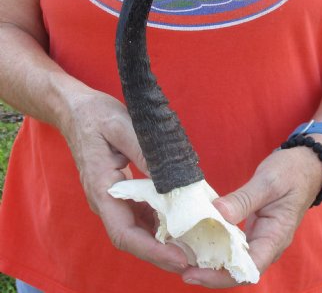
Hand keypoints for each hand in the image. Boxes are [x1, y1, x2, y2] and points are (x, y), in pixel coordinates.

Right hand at [59, 89, 187, 272]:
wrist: (77, 111)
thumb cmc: (96, 116)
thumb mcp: (122, 126)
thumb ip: (145, 152)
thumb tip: (170, 180)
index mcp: (102, 189)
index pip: (124, 233)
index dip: (152, 251)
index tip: (179, 258)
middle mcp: (105, 200)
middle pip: (133, 238)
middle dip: (162, 252)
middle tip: (196, 257)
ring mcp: (111, 197)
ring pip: (137, 228)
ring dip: (162, 240)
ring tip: (192, 242)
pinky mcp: (119, 191)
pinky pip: (139, 212)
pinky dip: (158, 220)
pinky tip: (178, 218)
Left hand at [181, 146, 321, 287]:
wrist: (305, 166)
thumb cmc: (291, 173)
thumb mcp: (268, 183)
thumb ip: (244, 200)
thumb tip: (216, 214)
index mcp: (275, 237)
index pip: (246, 269)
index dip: (218, 276)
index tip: (192, 273)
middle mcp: (267, 244)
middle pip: (236, 270)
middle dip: (208, 273)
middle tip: (179, 266)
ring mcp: (259, 237)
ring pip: (233, 259)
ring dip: (209, 261)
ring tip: (182, 257)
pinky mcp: (252, 229)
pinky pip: (233, 243)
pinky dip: (214, 244)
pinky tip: (197, 240)